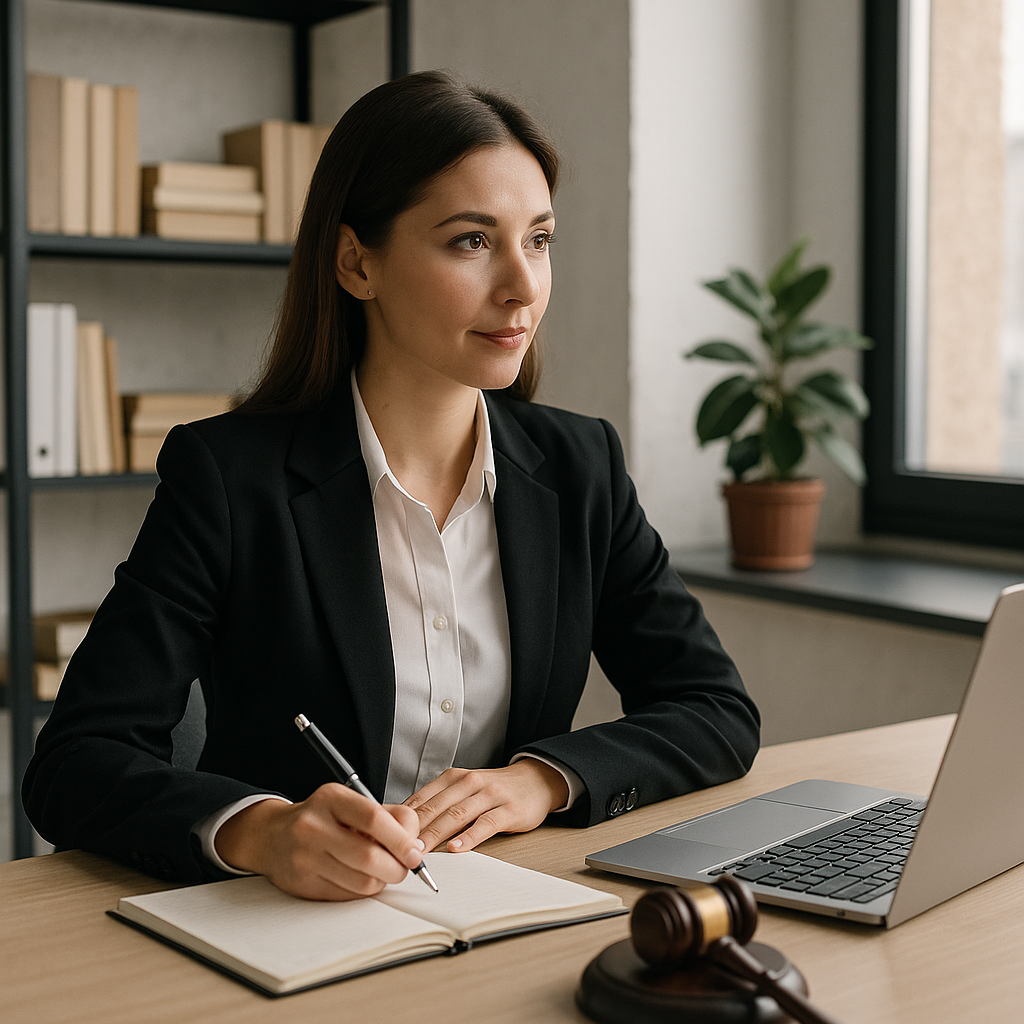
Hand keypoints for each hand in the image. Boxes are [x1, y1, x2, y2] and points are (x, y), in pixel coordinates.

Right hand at [214, 785, 424, 900]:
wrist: (272, 836)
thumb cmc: (322, 819)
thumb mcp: (352, 804)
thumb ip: (390, 818)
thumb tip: (416, 846)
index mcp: (331, 799)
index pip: (373, 819)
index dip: (400, 840)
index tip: (414, 853)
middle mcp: (314, 826)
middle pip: (369, 856)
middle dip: (397, 868)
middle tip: (403, 868)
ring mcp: (305, 857)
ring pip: (361, 881)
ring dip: (382, 882)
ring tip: (381, 872)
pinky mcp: (302, 884)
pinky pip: (347, 896)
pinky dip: (363, 891)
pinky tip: (359, 878)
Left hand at [405, 759, 569, 852]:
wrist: (534, 781)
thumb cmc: (494, 790)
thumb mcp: (464, 790)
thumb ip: (439, 804)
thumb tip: (404, 827)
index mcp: (453, 778)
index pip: (422, 798)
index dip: (403, 818)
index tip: (386, 836)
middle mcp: (469, 782)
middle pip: (436, 807)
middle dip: (414, 830)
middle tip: (395, 849)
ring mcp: (489, 795)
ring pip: (457, 815)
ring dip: (436, 835)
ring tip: (420, 851)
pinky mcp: (508, 809)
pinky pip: (486, 824)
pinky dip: (470, 837)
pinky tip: (457, 848)